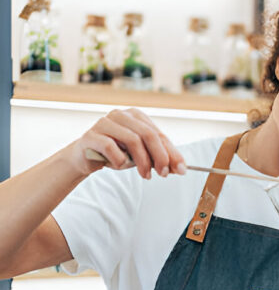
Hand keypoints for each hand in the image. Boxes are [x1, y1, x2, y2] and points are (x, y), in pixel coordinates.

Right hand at [68, 108, 185, 178]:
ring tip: (146, 175)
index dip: (172, 152)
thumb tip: (179, 168)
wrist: (85, 158)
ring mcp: (104, 122)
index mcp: (136, 116)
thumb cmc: (116, 154)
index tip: (181, 169)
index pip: (159, 134)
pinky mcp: (90, 135)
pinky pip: (110, 147)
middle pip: (148, 134)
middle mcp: (121, 115)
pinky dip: (119, 160)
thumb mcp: (141, 156)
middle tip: (164, 173)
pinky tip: (121, 166)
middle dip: (160, 156)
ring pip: (132, 140)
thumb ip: (159, 158)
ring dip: (143, 161)